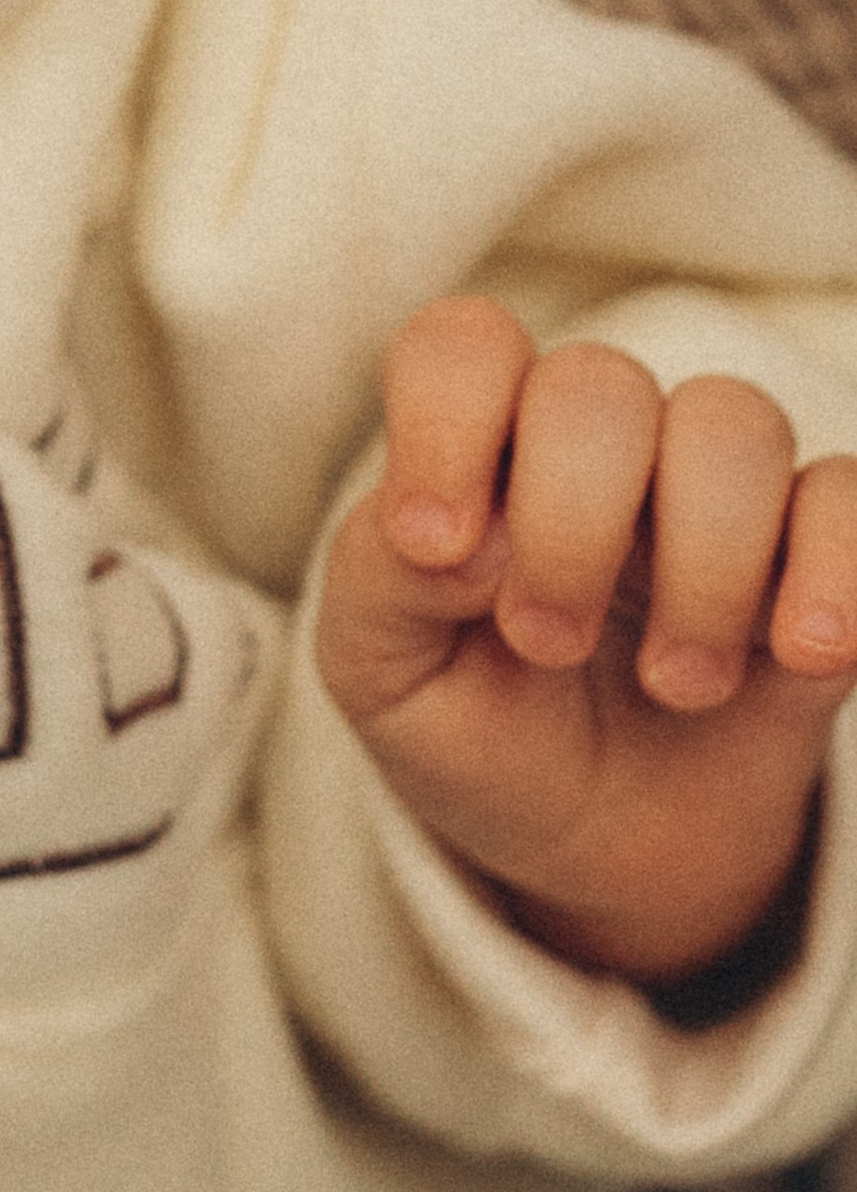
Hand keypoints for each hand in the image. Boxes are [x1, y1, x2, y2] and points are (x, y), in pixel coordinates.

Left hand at [317, 297, 856, 985]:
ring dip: (701, 566)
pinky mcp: (817, 551)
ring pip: (732, 422)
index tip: (437, 548)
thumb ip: (381, 579)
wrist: (599, 845)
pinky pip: (850, 498)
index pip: (461, 346)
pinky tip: (796, 657)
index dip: (445, 422)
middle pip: (598, 385)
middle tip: (548, 644)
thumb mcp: (382, 673)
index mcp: (478, 448)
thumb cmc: (477, 727)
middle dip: (569, 522)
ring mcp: (713, 488)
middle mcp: (596, 444)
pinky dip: (834, 572)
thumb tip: (466, 534)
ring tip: (675, 685)